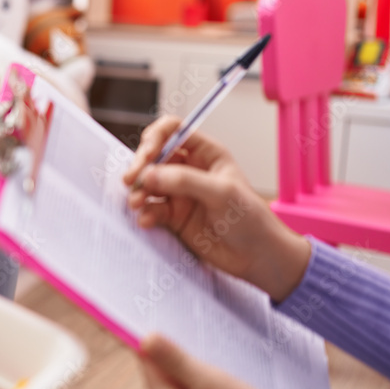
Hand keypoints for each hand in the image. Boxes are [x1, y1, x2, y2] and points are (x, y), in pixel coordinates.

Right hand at [122, 116, 309, 302]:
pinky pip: (150, 208)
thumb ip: (184, 181)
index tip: (146, 155)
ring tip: (137, 204)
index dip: (155, 138)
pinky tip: (147, 221)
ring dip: (139, 192)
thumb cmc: (251, 219)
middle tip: (131, 181)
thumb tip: (148, 174)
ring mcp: (179, 193)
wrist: (257, 257)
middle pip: (153, 156)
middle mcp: (189, 169)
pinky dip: (145, 213)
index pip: (172, 131)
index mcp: (205, 153)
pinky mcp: (173, 216)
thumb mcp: (221, 193)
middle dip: (140, 167)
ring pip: (147, 183)